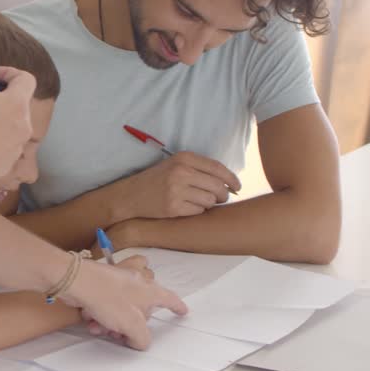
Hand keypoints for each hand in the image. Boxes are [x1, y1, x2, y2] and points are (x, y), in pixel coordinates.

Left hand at [59, 258, 186, 349]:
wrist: (76, 281)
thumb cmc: (108, 298)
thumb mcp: (132, 325)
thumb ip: (142, 338)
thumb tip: (140, 342)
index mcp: (149, 290)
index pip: (169, 298)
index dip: (177, 306)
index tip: (182, 311)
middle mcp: (135, 285)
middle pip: (141, 312)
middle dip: (129, 327)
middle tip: (120, 334)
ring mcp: (117, 285)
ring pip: (120, 312)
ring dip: (110, 324)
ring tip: (99, 327)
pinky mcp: (100, 287)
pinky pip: (105, 307)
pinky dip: (98, 316)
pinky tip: (89, 319)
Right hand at [103, 151, 240, 219]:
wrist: (131, 195)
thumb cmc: (157, 179)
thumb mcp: (176, 164)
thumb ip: (200, 168)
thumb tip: (229, 181)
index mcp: (184, 158)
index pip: (218, 168)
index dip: (232, 179)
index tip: (238, 187)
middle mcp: (181, 172)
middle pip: (218, 187)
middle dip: (222, 195)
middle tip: (219, 199)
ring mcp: (177, 190)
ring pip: (210, 201)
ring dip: (208, 204)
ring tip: (197, 201)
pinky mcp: (173, 207)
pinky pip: (199, 211)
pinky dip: (197, 211)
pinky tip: (187, 207)